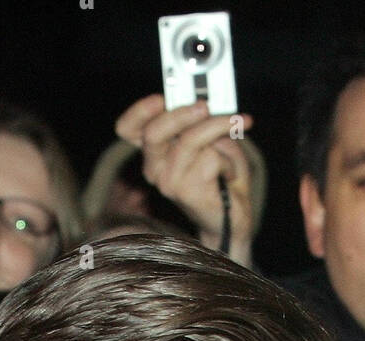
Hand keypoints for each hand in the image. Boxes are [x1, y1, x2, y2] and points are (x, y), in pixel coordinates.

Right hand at [115, 94, 254, 264]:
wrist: (233, 217)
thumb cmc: (220, 174)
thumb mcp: (209, 138)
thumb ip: (200, 120)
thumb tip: (204, 103)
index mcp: (154, 151)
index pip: (128, 129)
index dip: (139, 111)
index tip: (160, 98)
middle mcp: (155, 168)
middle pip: (154, 132)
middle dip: (182, 112)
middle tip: (205, 105)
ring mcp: (169, 182)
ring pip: (190, 139)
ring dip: (219, 127)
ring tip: (237, 126)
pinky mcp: (188, 193)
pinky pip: (212, 158)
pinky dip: (229, 160)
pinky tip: (229, 173)